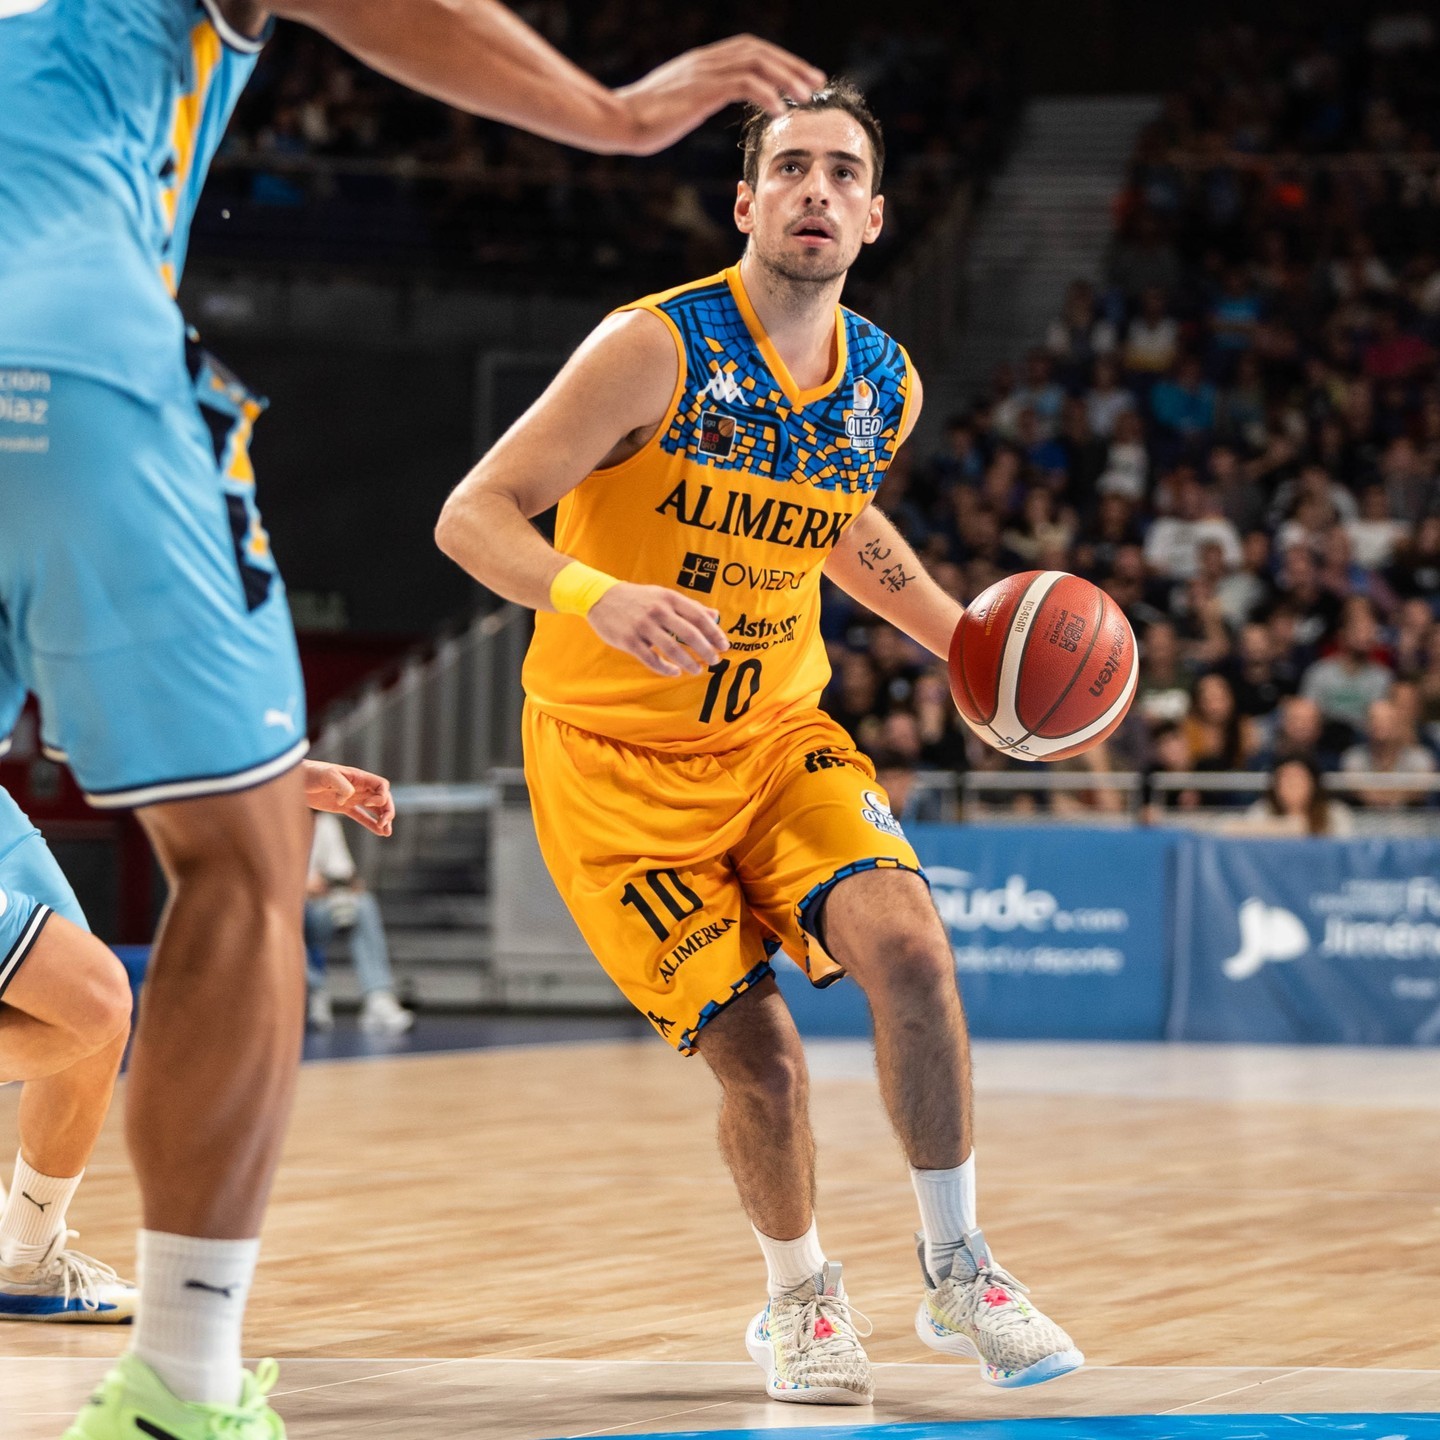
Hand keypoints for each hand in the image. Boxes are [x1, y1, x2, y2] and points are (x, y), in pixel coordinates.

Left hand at [302, 760, 394, 836]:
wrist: (294, 780)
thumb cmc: (311, 773)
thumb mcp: (328, 775)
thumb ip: (342, 785)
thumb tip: (347, 799)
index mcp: (358, 777)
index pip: (381, 785)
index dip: (382, 796)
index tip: (369, 804)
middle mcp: (358, 787)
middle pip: (382, 798)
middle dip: (387, 811)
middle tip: (385, 823)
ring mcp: (351, 798)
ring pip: (374, 809)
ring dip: (382, 819)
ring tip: (387, 832)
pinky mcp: (342, 807)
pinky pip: (360, 816)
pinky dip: (370, 824)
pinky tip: (379, 832)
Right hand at [586, 583, 729, 676]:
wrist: (600, 597)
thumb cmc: (637, 598)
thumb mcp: (663, 596)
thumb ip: (689, 606)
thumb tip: (715, 616)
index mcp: (669, 598)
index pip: (698, 616)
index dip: (714, 632)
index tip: (724, 645)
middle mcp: (658, 611)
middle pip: (689, 634)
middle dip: (706, 650)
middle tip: (715, 661)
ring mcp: (643, 626)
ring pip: (672, 649)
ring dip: (688, 662)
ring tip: (697, 670)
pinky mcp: (630, 640)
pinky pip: (652, 659)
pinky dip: (665, 668)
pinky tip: (674, 673)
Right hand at [612, 35, 824, 155]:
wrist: (620, 120)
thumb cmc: (644, 118)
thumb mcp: (677, 101)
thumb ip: (697, 94)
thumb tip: (706, 100)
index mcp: (703, 61)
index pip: (749, 50)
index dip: (779, 60)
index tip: (800, 77)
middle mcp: (706, 60)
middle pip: (759, 51)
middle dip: (791, 65)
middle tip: (816, 82)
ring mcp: (704, 72)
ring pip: (756, 64)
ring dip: (786, 78)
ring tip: (806, 96)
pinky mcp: (702, 90)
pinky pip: (742, 84)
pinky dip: (766, 93)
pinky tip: (779, 109)